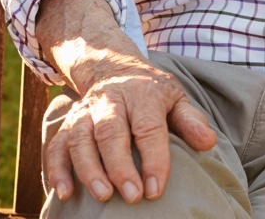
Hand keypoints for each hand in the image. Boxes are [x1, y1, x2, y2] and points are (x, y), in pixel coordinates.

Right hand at [45, 52, 217, 204]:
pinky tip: (64, 192)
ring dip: (88, 168)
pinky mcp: (69, 123)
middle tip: (131, 197)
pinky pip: (57, 144)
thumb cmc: (150, 92)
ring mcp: (86, 111)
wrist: (111, 66)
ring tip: (102, 196)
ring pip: (80, 138)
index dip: (153, 159)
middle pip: (110, 132)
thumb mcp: (175, 97)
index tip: (156, 189)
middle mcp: (110, 101)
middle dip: (119, 166)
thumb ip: (190, 121)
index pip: (148, 127)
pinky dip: (57, 168)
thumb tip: (208, 142)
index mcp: (142, 95)